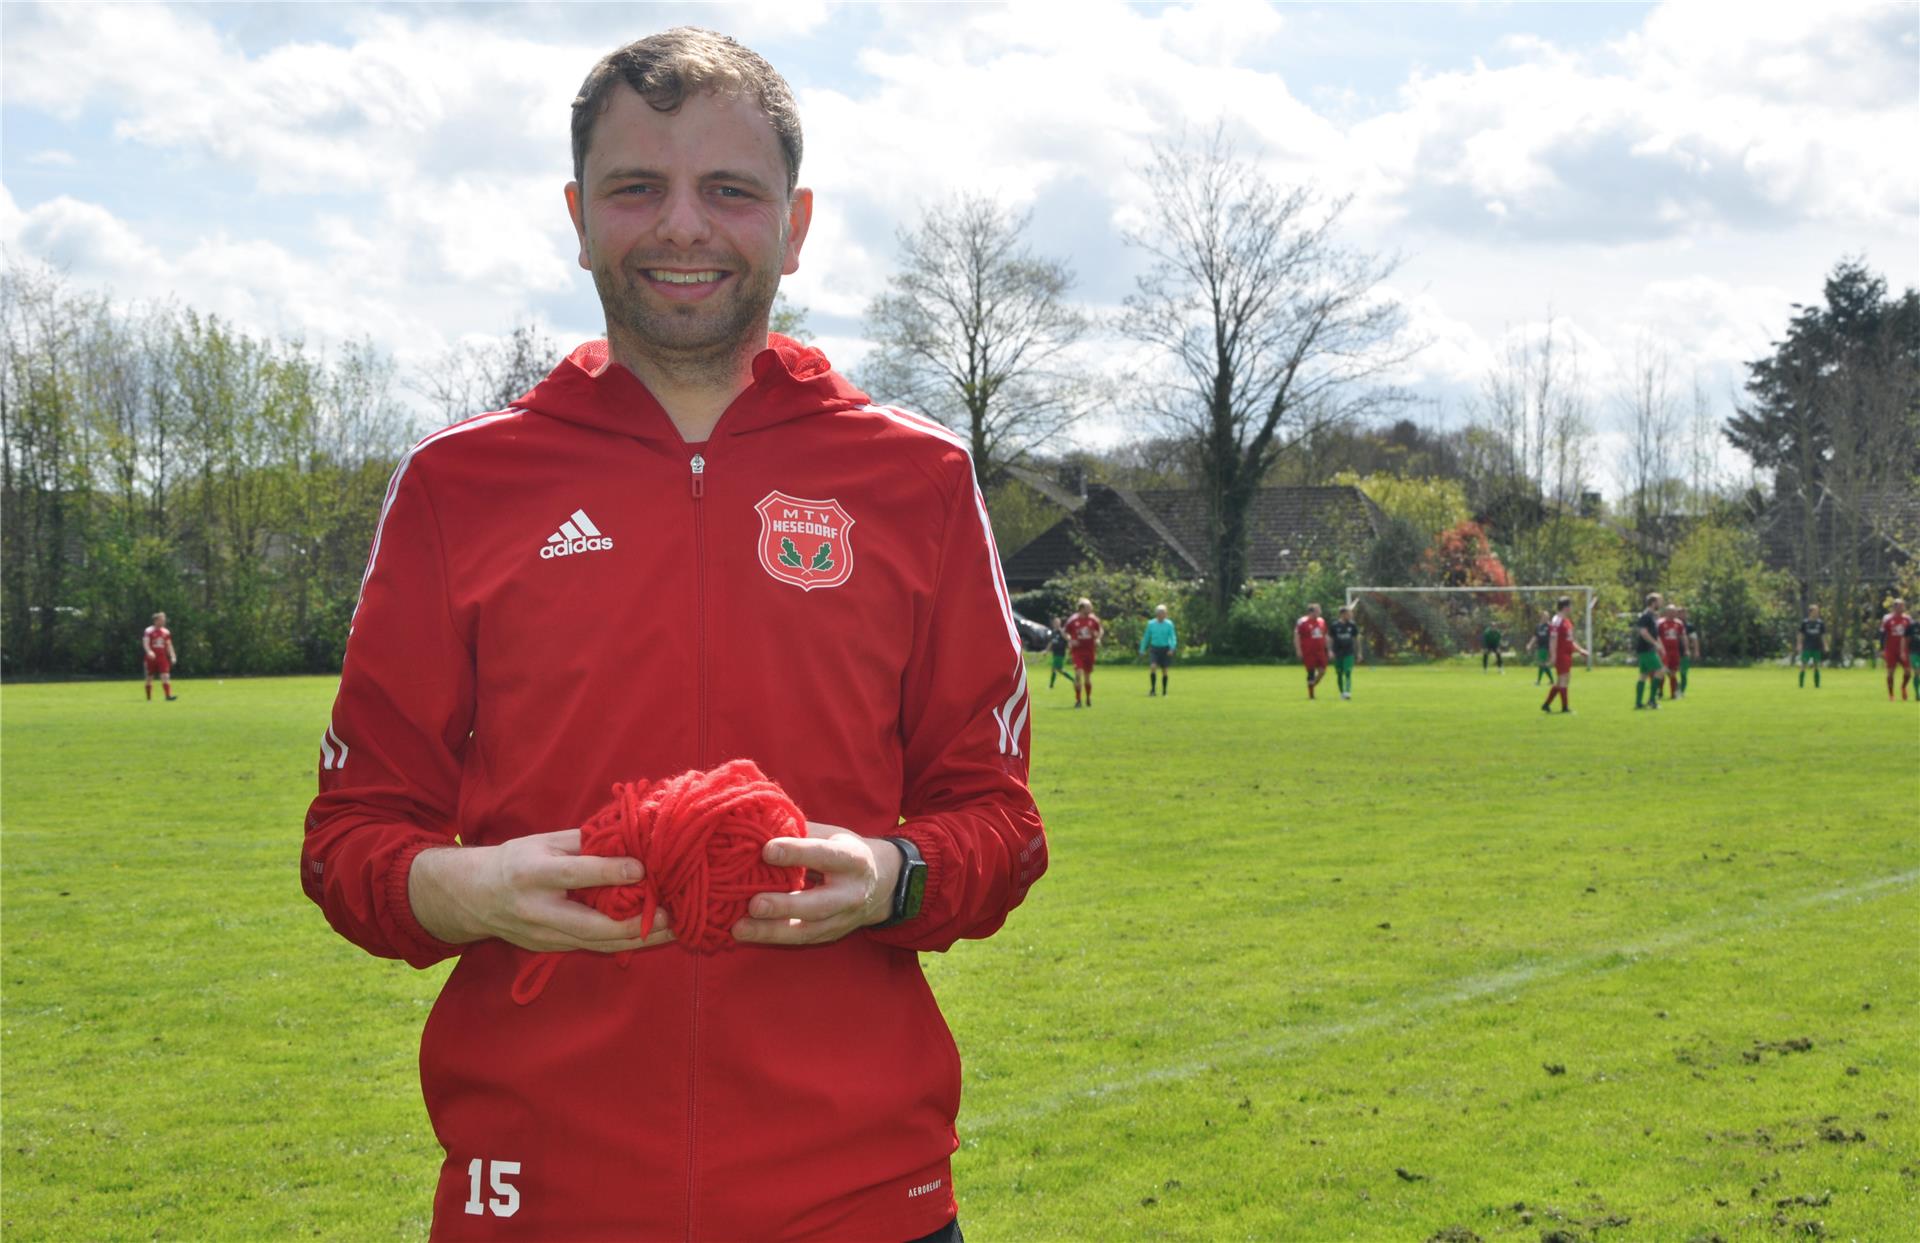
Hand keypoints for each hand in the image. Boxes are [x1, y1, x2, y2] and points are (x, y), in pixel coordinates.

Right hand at [408, 828, 672, 953]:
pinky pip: (591, 947)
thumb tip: (630, 833)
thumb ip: (584, 841)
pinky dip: (622, 943)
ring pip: (596, 943)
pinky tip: (649, 935)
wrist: (474, 898)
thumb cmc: (516, 860)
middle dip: (633, 924)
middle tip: (670, 915)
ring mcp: (543, 935)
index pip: (575, 874)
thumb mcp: (543, 841)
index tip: (642, 869)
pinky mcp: (549, 950)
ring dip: (637, 939)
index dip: (609, 872)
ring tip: (672, 929)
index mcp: (532, 873)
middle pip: (590, 924)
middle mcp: (537, 909)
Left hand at [731, 822, 898, 946]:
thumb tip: (760, 823)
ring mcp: (842, 919)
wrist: (882, 885)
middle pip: (817, 904)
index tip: (767, 850)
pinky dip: (772, 937)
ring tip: (739, 929)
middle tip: (754, 904)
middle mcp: (850, 893)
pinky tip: (747, 934)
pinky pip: (800, 939)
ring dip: (770, 931)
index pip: (824, 856)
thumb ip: (802, 832)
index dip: (797, 852)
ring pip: (806, 930)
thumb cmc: (845, 852)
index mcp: (852, 860)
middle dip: (784, 906)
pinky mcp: (830, 935)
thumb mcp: (832, 836)